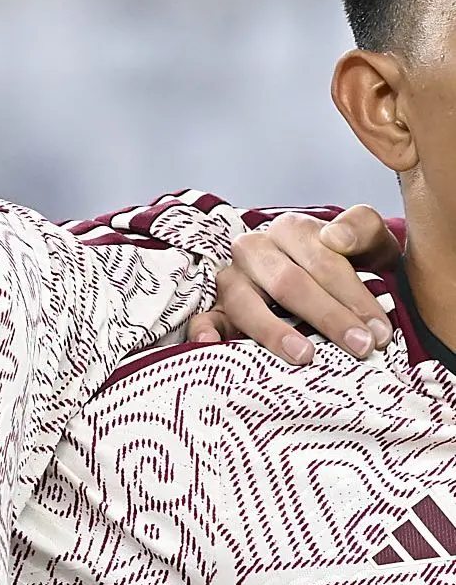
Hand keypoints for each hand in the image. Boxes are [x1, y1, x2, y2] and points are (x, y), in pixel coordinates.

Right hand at [190, 206, 399, 362]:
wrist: (323, 278)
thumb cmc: (349, 266)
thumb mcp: (368, 243)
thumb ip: (361, 228)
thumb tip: (335, 238)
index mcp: (291, 229)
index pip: (323, 262)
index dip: (354, 297)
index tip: (380, 331)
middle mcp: (254, 249)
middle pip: (287, 283)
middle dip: (327, 317)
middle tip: (359, 347)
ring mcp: (230, 279)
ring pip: (244, 302)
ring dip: (273, 330)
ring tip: (305, 355)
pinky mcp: (214, 306)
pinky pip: (203, 317)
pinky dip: (204, 330)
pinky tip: (210, 345)